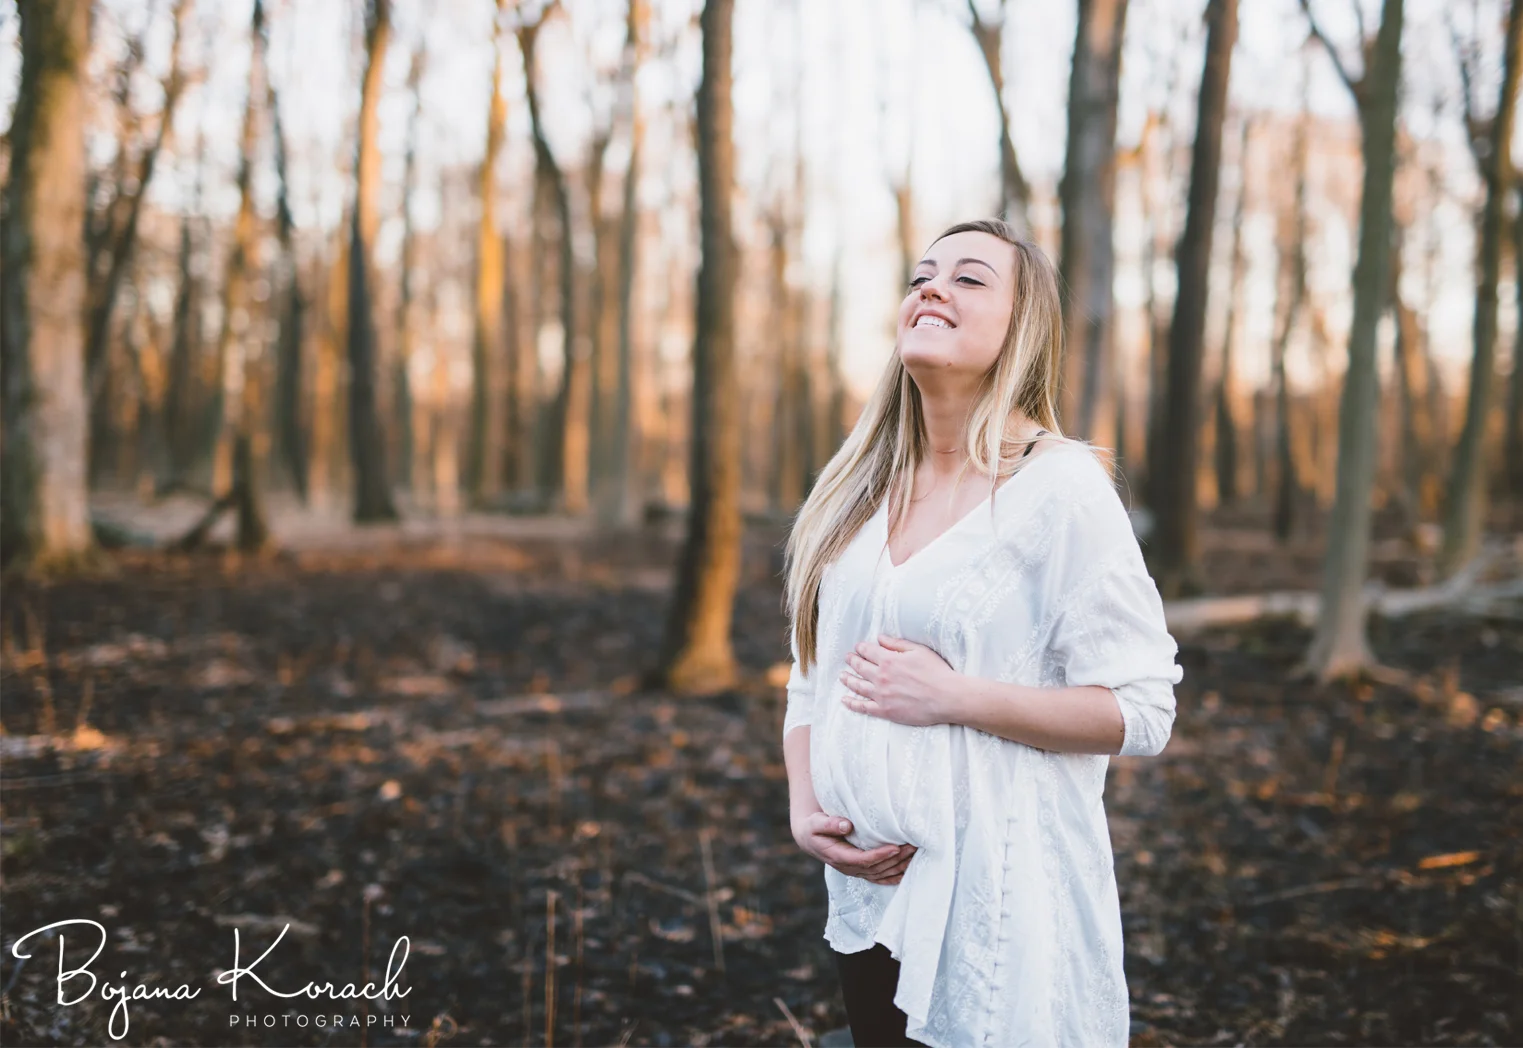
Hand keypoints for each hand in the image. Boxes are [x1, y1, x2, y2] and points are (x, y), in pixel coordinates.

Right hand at [792, 811, 916, 884]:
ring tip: (915, 854)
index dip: (879, 856)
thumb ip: (828, 824)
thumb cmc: (813, 828)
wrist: (810, 838)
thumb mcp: (815, 823)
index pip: (862, 860)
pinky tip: (906, 872)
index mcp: (837, 856)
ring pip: (880, 873)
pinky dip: (893, 876)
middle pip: (876, 868)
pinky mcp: (860, 869)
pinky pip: (879, 877)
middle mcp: (848, 867)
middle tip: (912, 847)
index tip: (895, 848)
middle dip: (895, 859)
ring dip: (898, 866)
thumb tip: (846, 825)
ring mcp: (855, 870)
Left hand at [840, 635, 958, 726]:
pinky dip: (852, 703)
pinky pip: (863, 707)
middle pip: (860, 667)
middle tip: (848, 658)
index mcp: (889, 660)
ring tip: (842, 676)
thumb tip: (880, 638)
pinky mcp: (885, 711)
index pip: (868, 651)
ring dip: (848, 680)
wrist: (947, 697)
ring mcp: (881, 695)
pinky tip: (845, 700)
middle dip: (852, 661)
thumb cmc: (936, 672)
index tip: (858, 647)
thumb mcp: (918, 650)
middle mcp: (881, 677)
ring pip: (857, 686)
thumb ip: (896, 644)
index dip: (861, 648)